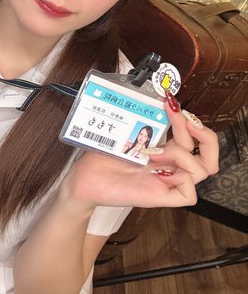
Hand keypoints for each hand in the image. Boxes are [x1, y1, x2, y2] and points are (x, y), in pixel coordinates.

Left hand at [59, 98, 218, 210]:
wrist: (83, 179)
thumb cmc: (101, 157)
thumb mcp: (124, 133)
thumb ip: (143, 120)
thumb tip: (156, 97)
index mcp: (165, 152)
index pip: (194, 138)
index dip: (191, 120)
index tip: (171, 103)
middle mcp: (169, 167)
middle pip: (210, 157)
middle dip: (205, 135)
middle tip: (185, 122)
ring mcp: (166, 183)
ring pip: (201, 171)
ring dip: (181, 153)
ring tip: (152, 151)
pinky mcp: (159, 197)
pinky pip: (188, 194)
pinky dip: (179, 178)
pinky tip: (157, 171)